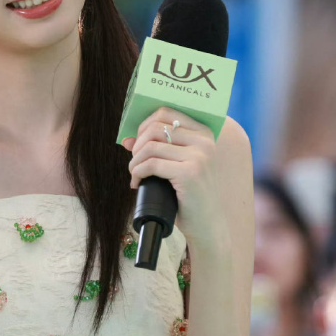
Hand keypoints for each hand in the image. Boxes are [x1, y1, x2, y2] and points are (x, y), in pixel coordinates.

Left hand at [121, 107, 221, 249]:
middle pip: (155, 128)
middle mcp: (204, 141)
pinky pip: (151, 165)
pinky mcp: (189, 173)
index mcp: (203, 133)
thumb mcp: (175, 166)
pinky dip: (137, 173)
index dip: (144, 125)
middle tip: (135, 162)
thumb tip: (127, 139)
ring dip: (135, 161)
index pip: (166, 112)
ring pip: (150, 146)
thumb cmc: (190, 194)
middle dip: (137, 145)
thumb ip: (157, 149)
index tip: (137, 143)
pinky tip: (136, 183)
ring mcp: (199, 156)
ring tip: (134, 174)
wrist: (207, 223)